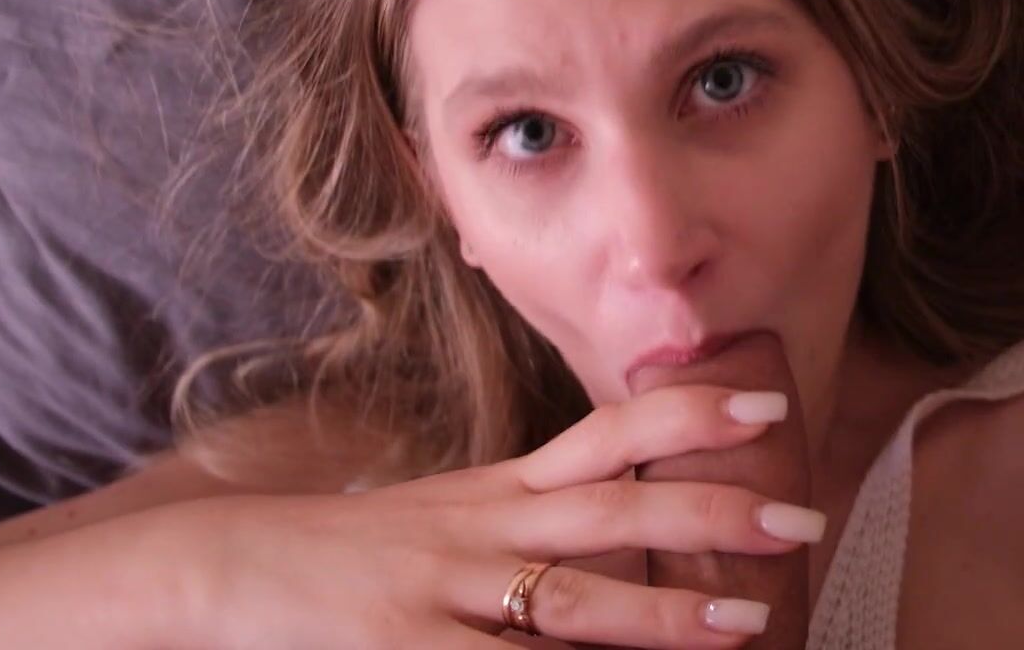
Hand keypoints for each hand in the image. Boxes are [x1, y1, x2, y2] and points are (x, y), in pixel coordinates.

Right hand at [166, 384, 820, 649]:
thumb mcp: (447, 520)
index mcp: (497, 491)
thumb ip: (529, 518)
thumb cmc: (354, 553)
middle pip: (610, 511)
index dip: (686, 416)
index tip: (765, 404)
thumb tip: (624, 526)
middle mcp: (480, 529)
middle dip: (710, 512)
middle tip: (797, 519)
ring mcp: (443, 594)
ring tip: (745, 620)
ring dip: (664, 614)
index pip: (604, 436)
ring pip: (571, 602)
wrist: (226, 570)